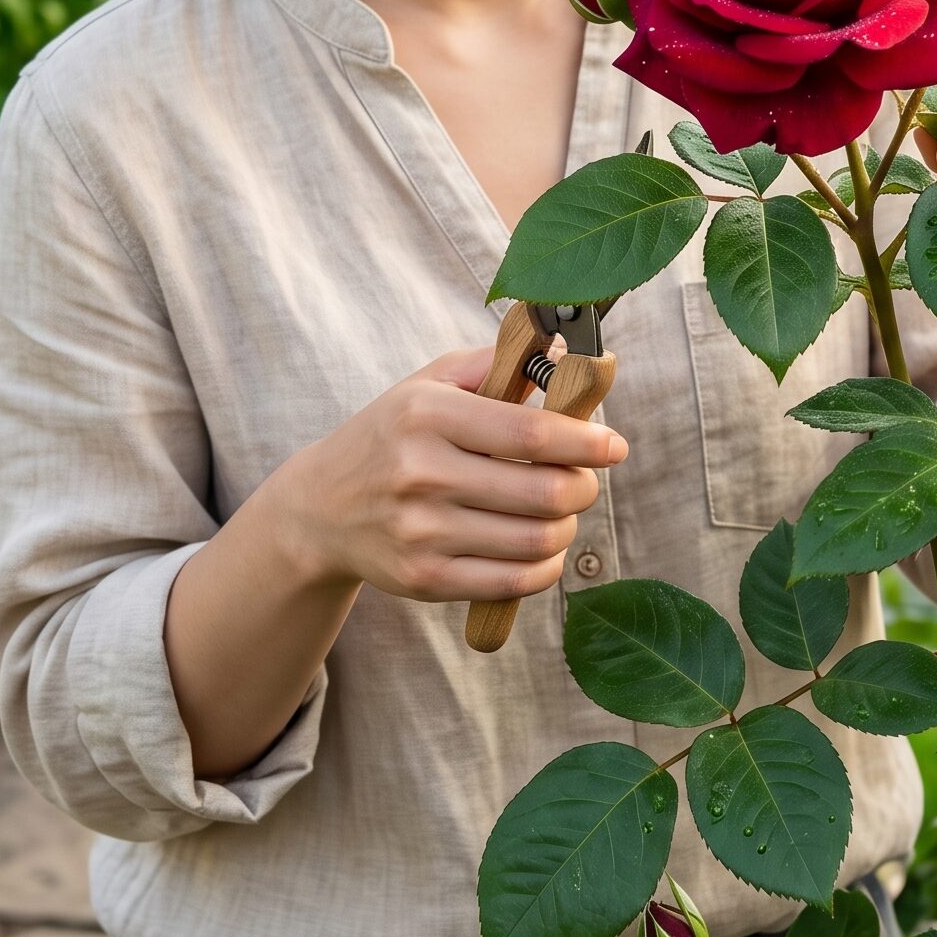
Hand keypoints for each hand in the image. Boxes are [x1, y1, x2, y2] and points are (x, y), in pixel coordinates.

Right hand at [278, 344, 625, 605]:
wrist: (321, 508)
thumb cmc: (392, 435)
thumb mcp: (428, 383)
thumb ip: (493, 365)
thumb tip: (564, 355)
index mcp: (428, 414)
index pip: (531, 433)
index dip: (586, 442)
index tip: (615, 445)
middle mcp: (422, 472)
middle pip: (543, 492)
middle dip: (583, 487)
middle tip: (586, 481)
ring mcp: (422, 532)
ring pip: (535, 540)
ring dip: (567, 527)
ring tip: (562, 512)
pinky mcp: (425, 579)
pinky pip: (513, 581)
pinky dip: (545, 566)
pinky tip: (543, 547)